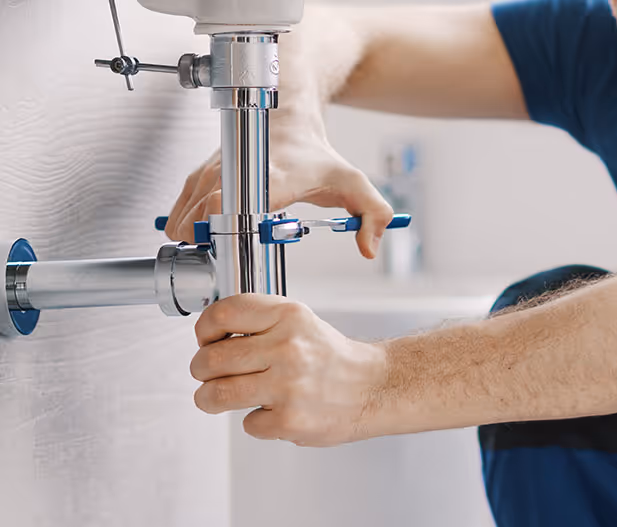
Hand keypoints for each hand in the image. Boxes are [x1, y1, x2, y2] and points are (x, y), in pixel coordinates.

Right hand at [165, 131, 394, 259]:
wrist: (287, 116)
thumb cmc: (317, 155)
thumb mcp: (355, 184)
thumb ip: (373, 216)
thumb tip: (368, 249)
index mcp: (276, 177)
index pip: (242, 197)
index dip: (227, 222)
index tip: (224, 243)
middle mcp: (241, 169)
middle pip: (208, 205)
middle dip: (205, 235)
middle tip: (212, 260)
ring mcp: (219, 167)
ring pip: (191, 201)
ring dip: (190, 229)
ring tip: (198, 252)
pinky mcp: (205, 170)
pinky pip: (185, 197)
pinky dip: (183, 217)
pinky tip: (188, 235)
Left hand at [191, 295, 388, 445]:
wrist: (375, 388)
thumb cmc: (333, 358)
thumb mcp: (299, 321)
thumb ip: (259, 324)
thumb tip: (209, 338)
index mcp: (288, 317)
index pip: (221, 315)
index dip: (203, 331)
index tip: (205, 341)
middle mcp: (287, 349)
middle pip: (210, 360)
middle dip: (201, 370)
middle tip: (207, 375)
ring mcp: (288, 387)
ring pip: (217, 394)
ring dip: (209, 399)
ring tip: (214, 399)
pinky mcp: (290, 421)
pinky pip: (248, 423)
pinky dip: (256, 422)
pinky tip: (273, 413)